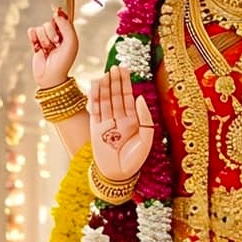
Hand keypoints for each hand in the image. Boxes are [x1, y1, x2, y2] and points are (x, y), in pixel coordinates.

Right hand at [29, 8, 78, 88]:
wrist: (51, 76)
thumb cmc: (64, 60)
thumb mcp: (71, 42)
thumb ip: (66, 25)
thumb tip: (58, 12)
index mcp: (68, 35)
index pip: (62, 19)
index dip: (60, 18)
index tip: (57, 16)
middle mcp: (57, 36)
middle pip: (50, 23)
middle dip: (51, 33)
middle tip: (55, 43)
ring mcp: (45, 39)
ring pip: (41, 28)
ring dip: (44, 39)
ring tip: (48, 50)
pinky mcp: (36, 44)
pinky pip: (32, 32)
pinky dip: (33, 37)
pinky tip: (38, 45)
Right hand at [89, 66, 155, 181]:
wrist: (118, 174)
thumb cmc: (134, 159)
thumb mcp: (146, 138)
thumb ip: (145, 118)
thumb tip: (139, 98)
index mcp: (132, 120)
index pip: (128, 97)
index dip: (126, 84)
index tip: (124, 70)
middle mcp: (119, 119)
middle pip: (116, 96)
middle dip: (116, 82)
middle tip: (115, 67)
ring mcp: (107, 122)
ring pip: (105, 100)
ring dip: (105, 87)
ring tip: (105, 73)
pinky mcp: (96, 128)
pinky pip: (95, 109)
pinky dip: (95, 97)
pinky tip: (95, 86)